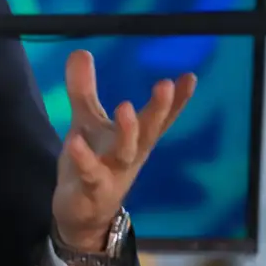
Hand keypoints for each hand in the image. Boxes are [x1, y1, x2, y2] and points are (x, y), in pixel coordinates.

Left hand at [52, 50, 195, 252]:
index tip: (189, 77)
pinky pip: (90, 172)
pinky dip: (84, 157)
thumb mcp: (86, 122)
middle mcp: (130, 155)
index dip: (176, 100)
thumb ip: (84, 89)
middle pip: (149, 131)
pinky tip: (75, 140)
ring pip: (125, 152)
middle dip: (159, 109)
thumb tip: (81, 51)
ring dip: (128, 131)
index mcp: (135, 139)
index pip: (159, 117)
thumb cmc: (92, 162)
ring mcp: (113, 173)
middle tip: (166, 84)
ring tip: (126, 107)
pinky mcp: (91, 188)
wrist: (82, 214)